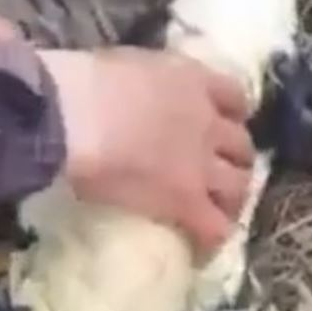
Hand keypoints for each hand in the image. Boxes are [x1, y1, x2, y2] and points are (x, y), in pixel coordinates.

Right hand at [36, 46, 254, 256]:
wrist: (70, 116)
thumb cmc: (83, 81)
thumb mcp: (130, 63)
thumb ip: (151, 80)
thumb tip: (142, 92)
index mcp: (193, 80)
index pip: (235, 97)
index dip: (231, 115)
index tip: (220, 126)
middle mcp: (208, 121)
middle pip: (242, 146)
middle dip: (234, 160)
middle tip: (216, 174)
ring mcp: (201, 163)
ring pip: (238, 187)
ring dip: (230, 200)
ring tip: (213, 213)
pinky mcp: (186, 201)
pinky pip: (215, 227)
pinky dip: (211, 238)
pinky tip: (199, 247)